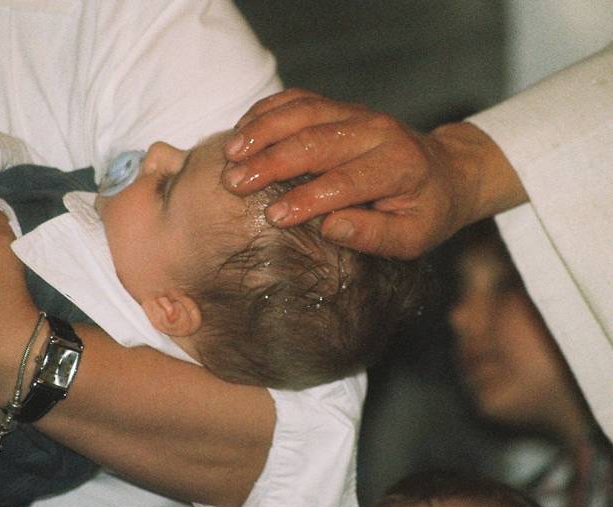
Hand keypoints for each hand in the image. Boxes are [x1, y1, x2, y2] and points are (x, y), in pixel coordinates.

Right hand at [222, 89, 525, 258]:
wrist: (446, 170)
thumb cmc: (425, 211)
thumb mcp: (412, 237)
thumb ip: (374, 235)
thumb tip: (330, 227)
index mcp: (398, 167)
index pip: (346, 181)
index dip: (308, 199)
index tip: (274, 217)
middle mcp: (378, 132)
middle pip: (316, 140)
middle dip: (271, 161)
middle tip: (234, 183)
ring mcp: (357, 113)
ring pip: (303, 112)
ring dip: (263, 130)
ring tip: (230, 154)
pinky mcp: (340, 106)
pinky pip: (299, 99)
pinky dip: (267, 111)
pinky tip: (242, 130)